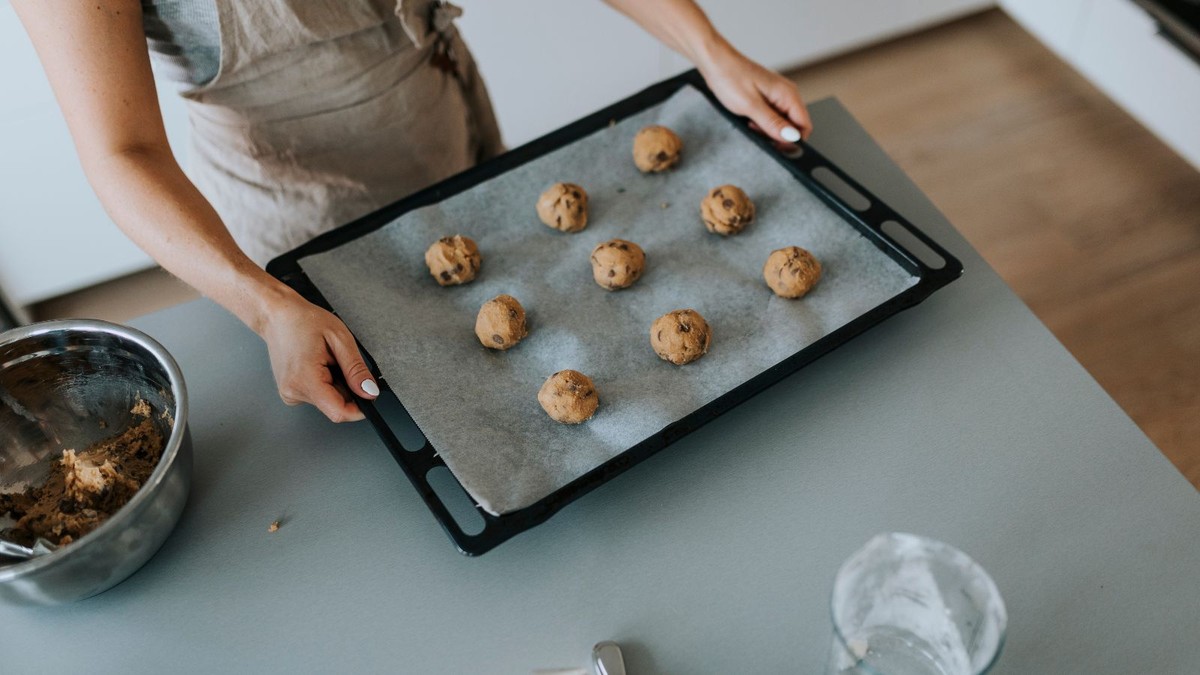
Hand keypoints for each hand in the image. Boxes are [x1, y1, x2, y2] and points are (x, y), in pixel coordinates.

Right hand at [257, 293, 378, 422]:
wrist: (277, 315)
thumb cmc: (304, 320)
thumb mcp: (340, 339)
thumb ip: (356, 369)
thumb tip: (370, 392)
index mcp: (305, 379)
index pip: (338, 412)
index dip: (359, 409)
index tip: (369, 397)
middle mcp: (293, 391)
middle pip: (334, 406)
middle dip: (347, 389)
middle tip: (340, 363)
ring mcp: (289, 393)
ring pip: (327, 401)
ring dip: (335, 384)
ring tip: (326, 360)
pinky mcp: (290, 392)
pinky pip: (318, 395)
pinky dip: (325, 382)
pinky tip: (318, 364)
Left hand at [698, 47, 811, 145]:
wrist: (715, 61)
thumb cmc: (730, 77)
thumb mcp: (751, 106)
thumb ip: (772, 123)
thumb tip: (791, 137)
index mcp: (788, 94)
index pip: (804, 125)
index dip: (793, 140)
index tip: (777, 146)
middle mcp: (786, 94)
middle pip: (793, 125)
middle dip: (777, 134)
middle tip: (757, 130)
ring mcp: (777, 95)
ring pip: (781, 122)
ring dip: (767, 128)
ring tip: (750, 121)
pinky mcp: (767, 97)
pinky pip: (771, 115)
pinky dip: (761, 121)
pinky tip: (749, 118)